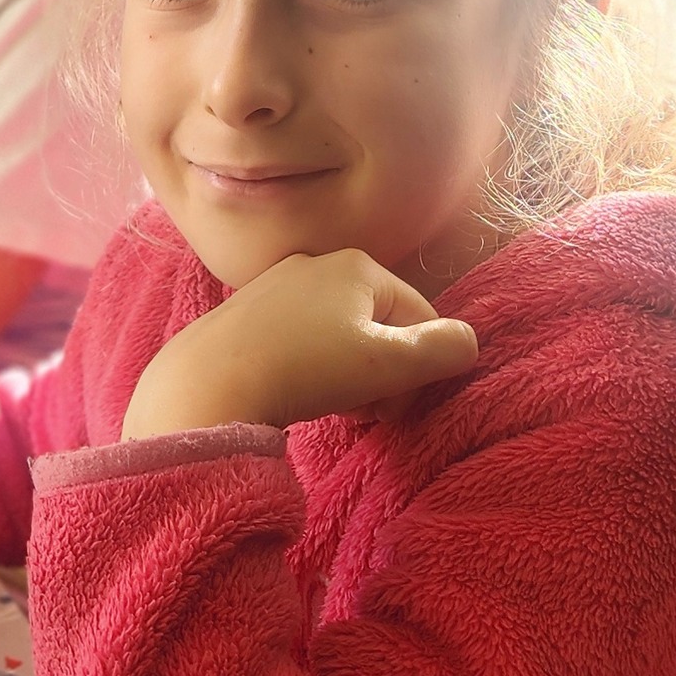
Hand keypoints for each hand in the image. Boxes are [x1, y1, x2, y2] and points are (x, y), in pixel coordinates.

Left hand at [120, 250, 478, 439]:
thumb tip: (467, 342)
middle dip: (383, 372)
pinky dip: (309, 370)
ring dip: (348, 376)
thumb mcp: (388, 364)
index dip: (421, 367)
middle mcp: (315, 263)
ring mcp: (274, 286)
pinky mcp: (242, 316)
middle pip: (378, 323)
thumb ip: (442, 351)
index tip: (396, 406)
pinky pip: (297, 341)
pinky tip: (295, 396)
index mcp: (358, 265)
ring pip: (337, 335)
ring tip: (333, 408)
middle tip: (368, 412)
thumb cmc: (307, 370)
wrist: (207, 384)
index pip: (420, 316)